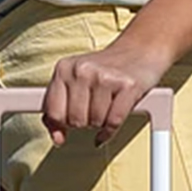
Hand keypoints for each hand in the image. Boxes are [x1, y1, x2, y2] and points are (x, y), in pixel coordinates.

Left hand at [43, 43, 166, 147]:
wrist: (138, 52)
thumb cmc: (104, 71)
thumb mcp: (74, 83)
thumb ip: (58, 109)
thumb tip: (58, 139)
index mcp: (64, 68)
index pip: (53, 113)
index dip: (62, 124)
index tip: (69, 123)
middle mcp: (82, 70)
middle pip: (75, 121)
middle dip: (84, 123)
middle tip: (92, 111)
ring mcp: (105, 77)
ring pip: (95, 122)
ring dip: (100, 123)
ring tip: (105, 108)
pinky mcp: (127, 86)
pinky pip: (113, 122)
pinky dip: (111, 131)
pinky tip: (110, 126)